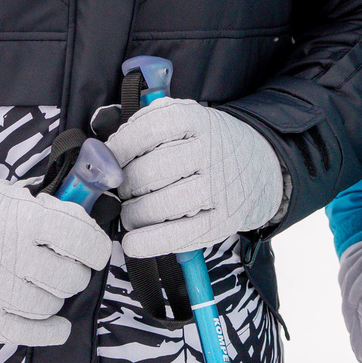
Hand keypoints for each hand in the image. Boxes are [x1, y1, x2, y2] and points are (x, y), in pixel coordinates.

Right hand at [0, 175, 110, 345]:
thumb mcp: (13, 193)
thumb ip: (50, 206)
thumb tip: (86, 217)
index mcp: (26, 220)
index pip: (84, 241)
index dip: (95, 245)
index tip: (92, 247)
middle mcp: (15, 258)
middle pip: (72, 278)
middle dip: (75, 270)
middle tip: (62, 262)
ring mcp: (0, 292)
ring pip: (53, 305)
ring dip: (56, 294)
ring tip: (42, 281)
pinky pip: (31, 334)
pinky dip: (50, 331)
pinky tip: (56, 323)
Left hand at [108, 100, 288, 258]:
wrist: (260, 167)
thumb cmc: (208, 145)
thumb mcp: (186, 120)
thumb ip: (146, 127)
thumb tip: (101, 153)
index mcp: (198, 120)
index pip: (148, 130)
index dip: (119, 148)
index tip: (108, 160)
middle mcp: (211, 152)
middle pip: (148, 173)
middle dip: (125, 185)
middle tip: (124, 190)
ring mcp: (219, 188)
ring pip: (158, 206)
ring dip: (132, 214)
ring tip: (132, 212)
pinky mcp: (223, 221)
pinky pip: (178, 237)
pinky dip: (148, 242)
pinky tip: (134, 241)